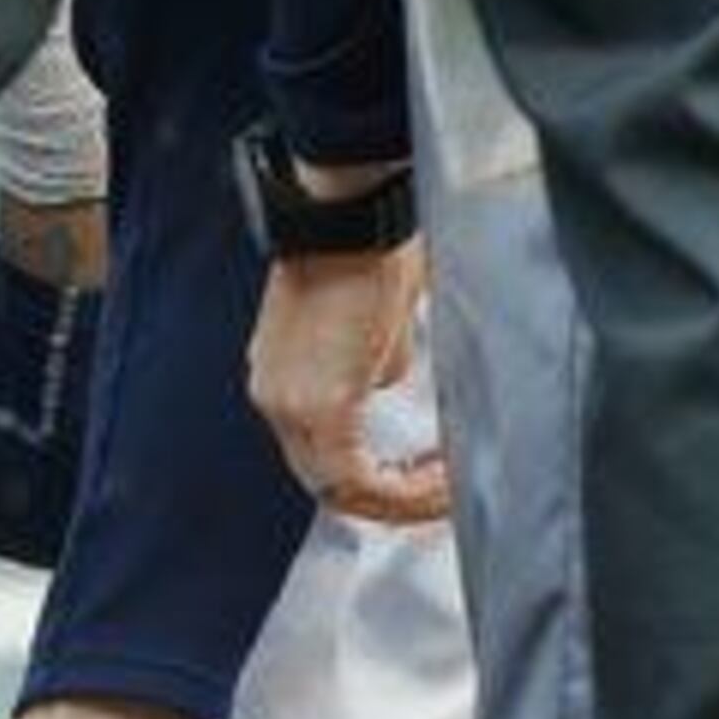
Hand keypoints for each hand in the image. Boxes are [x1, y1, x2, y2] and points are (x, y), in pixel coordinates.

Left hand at [247, 237, 449, 522]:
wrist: (348, 216)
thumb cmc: (365, 250)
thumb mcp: (373, 326)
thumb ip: (372, 366)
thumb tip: (385, 387)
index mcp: (279, 379)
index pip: (317, 455)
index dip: (372, 478)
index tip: (420, 478)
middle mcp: (273, 398)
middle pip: (324, 484)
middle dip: (388, 501)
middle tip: (439, 497)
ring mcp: (289, 406)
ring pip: (338, 488)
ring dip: (398, 500)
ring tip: (445, 489)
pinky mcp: (318, 406)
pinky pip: (355, 476)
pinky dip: (399, 489)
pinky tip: (437, 478)